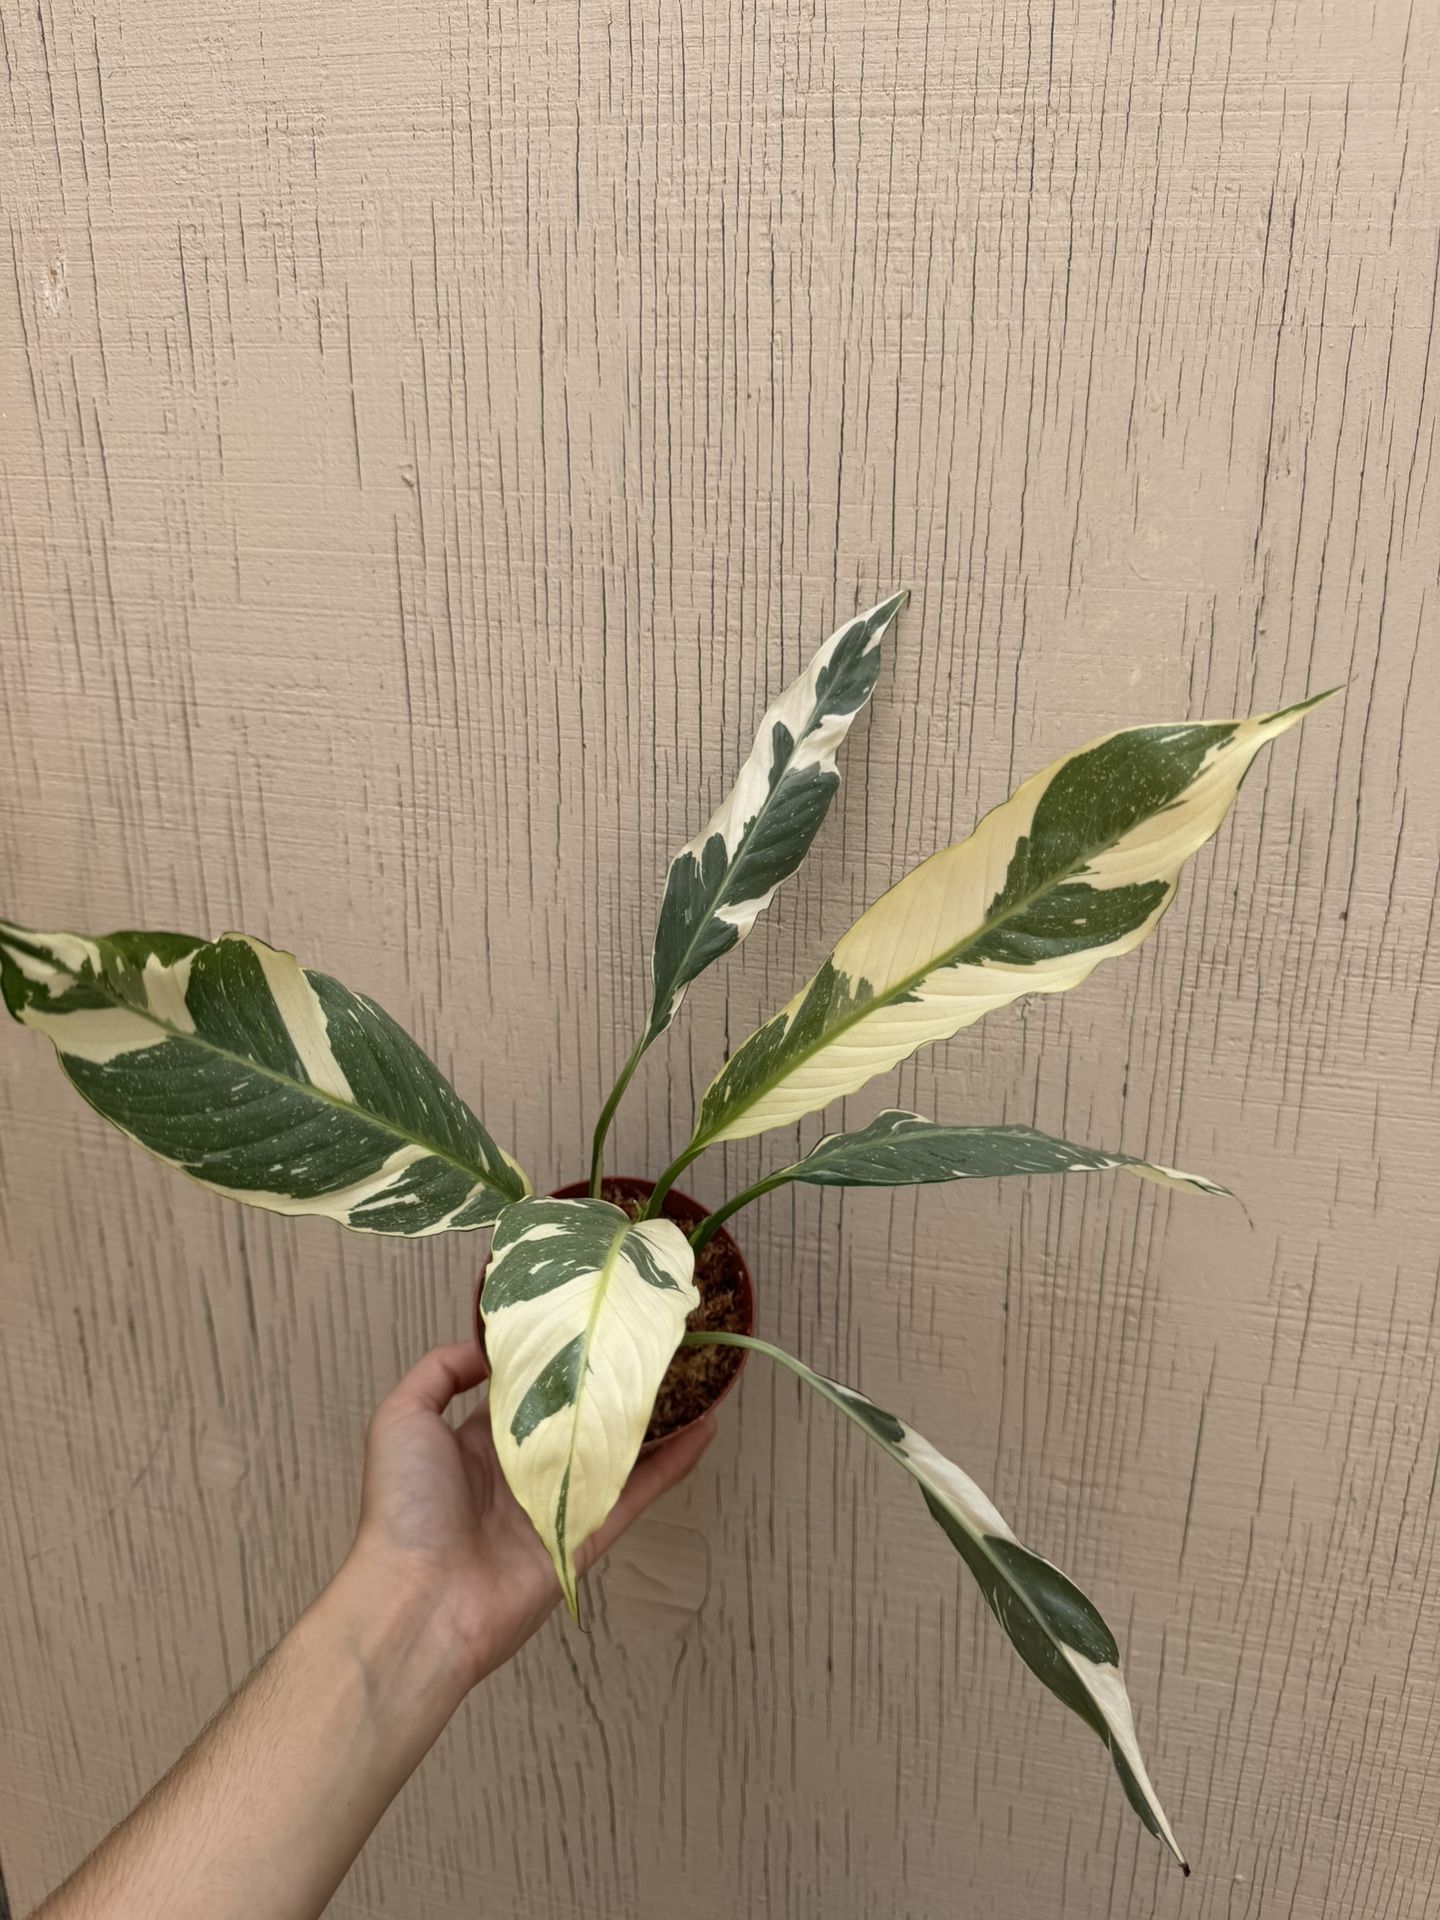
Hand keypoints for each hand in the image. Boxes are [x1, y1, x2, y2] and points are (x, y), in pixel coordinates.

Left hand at [341, 1340, 714, 1691]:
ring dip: (652, 1419)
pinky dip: (672, 1463)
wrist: (420, 1599)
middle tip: (648, 1341)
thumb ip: (440, 1371)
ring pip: (614, 1452)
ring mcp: (557, 1503)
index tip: (587, 1319)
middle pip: (577, 1418)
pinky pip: (636, 1493)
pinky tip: (705, 1428)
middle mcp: (521, 1469)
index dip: (554, 1358)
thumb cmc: (404, 1506)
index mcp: (475, 1442)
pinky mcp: (587, 1536)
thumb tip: (492, 1349)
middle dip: (608, 1383)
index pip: (525, 1390)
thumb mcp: (402, 1417)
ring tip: (692, 1376)